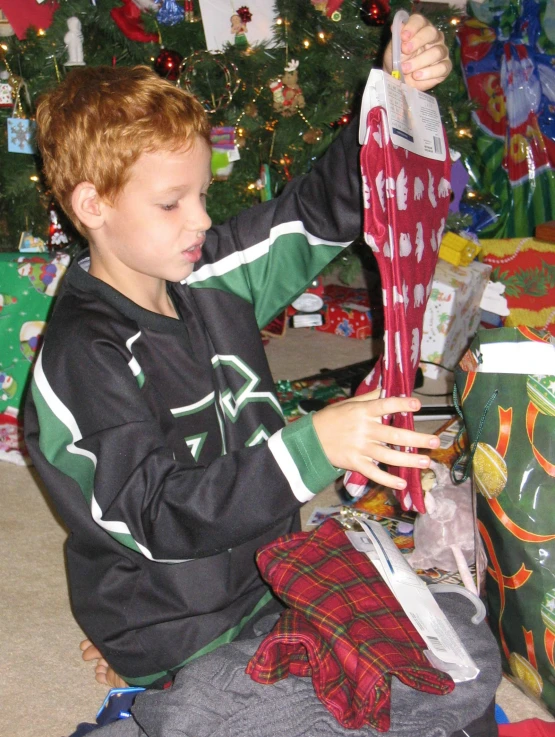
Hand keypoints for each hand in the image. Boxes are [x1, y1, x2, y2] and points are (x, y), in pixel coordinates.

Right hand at [312, 390, 439, 490]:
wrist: (310, 439)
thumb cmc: (331, 418)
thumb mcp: (348, 403)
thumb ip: (369, 397)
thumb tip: (387, 387)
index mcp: (362, 412)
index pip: (384, 405)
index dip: (401, 404)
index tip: (417, 404)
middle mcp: (363, 430)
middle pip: (394, 435)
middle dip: (417, 439)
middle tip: (434, 441)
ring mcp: (360, 448)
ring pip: (388, 456)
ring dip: (409, 460)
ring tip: (426, 461)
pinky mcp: (355, 463)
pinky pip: (374, 473)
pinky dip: (388, 479)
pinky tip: (403, 482)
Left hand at [383, 13, 451, 90]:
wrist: (400, 81)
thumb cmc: (398, 62)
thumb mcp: (394, 50)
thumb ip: (397, 39)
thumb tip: (396, 26)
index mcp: (420, 28)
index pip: (419, 21)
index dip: (412, 27)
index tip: (403, 37)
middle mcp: (434, 37)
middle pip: (431, 32)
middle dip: (418, 41)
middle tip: (405, 51)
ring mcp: (441, 51)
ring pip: (437, 52)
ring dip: (419, 61)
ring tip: (406, 69)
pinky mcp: (445, 67)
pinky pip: (442, 68)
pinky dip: (428, 73)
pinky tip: (417, 76)